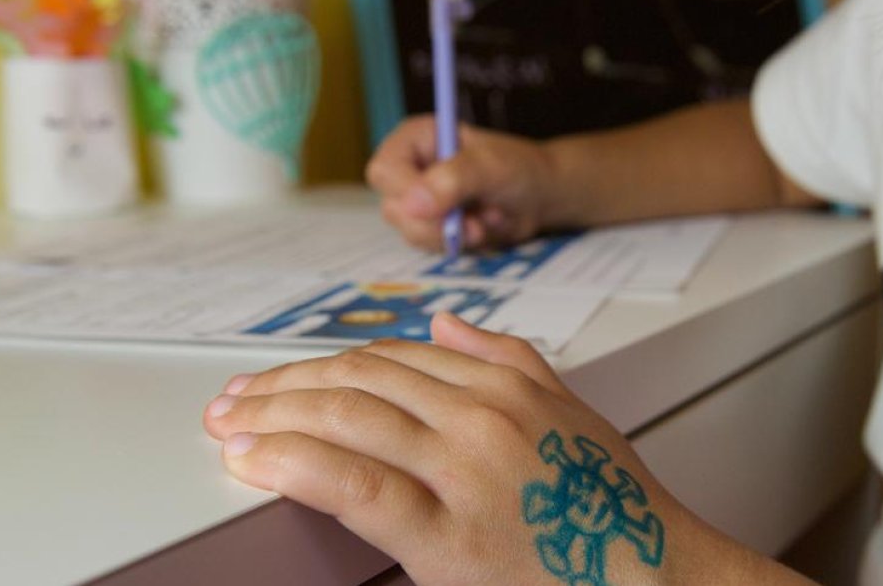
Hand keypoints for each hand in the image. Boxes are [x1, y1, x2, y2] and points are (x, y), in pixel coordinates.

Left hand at [203, 312, 688, 585]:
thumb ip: (509, 357)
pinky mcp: (448, 536)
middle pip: (358, 380)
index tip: (284, 377)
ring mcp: (465, 470)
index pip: (392, 358)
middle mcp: (481, 415)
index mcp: (506, 385)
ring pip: (347, 419)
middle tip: (233, 398)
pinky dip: (295, 465)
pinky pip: (357, 486)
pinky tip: (256, 461)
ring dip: (274, 416)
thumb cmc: (611, 505)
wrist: (654, 576)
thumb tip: (445, 322)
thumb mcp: (571, 412)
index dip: (326, 363)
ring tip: (229, 425)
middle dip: (283, 385)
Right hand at [365, 115, 557, 251]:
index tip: (442, 208)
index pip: (385, 170)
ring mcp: (418, 201)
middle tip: (474, 223)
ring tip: (486, 219)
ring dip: (454, 234)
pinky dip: (460, 243)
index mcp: (414, 139)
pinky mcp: (430, 227)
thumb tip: (411, 205)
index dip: (407, 193)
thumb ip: (452, 180)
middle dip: (436, 223)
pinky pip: (430, 246)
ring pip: (411, 232)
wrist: (539, 196)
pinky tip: (482, 228)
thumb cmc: (517, 168)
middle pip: (394, 207)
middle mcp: (409, 169)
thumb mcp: (489, 166)